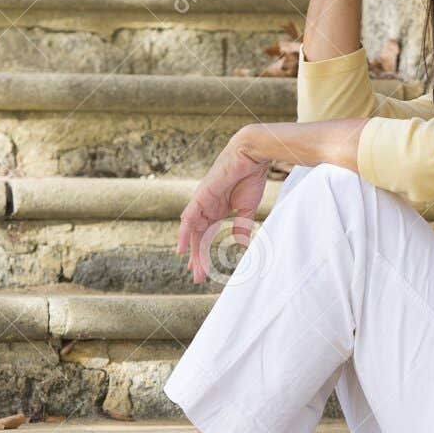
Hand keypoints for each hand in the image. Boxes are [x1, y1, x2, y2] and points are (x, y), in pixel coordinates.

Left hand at [176, 130, 269, 284]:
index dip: (205, 253)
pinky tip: (182, 249)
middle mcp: (206, 207)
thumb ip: (241, 226)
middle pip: (199, 237)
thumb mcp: (247, 208)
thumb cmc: (251, 176)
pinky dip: (184, 234)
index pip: (207, 235)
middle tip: (198, 277)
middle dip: (198, 258)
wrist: (251, 155)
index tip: (203, 270)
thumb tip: (240, 245)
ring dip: (194, 251)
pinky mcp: (201, 197)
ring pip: (194, 232)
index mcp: (217, 209)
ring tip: (195, 270)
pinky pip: (189, 219)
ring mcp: (202, 202)